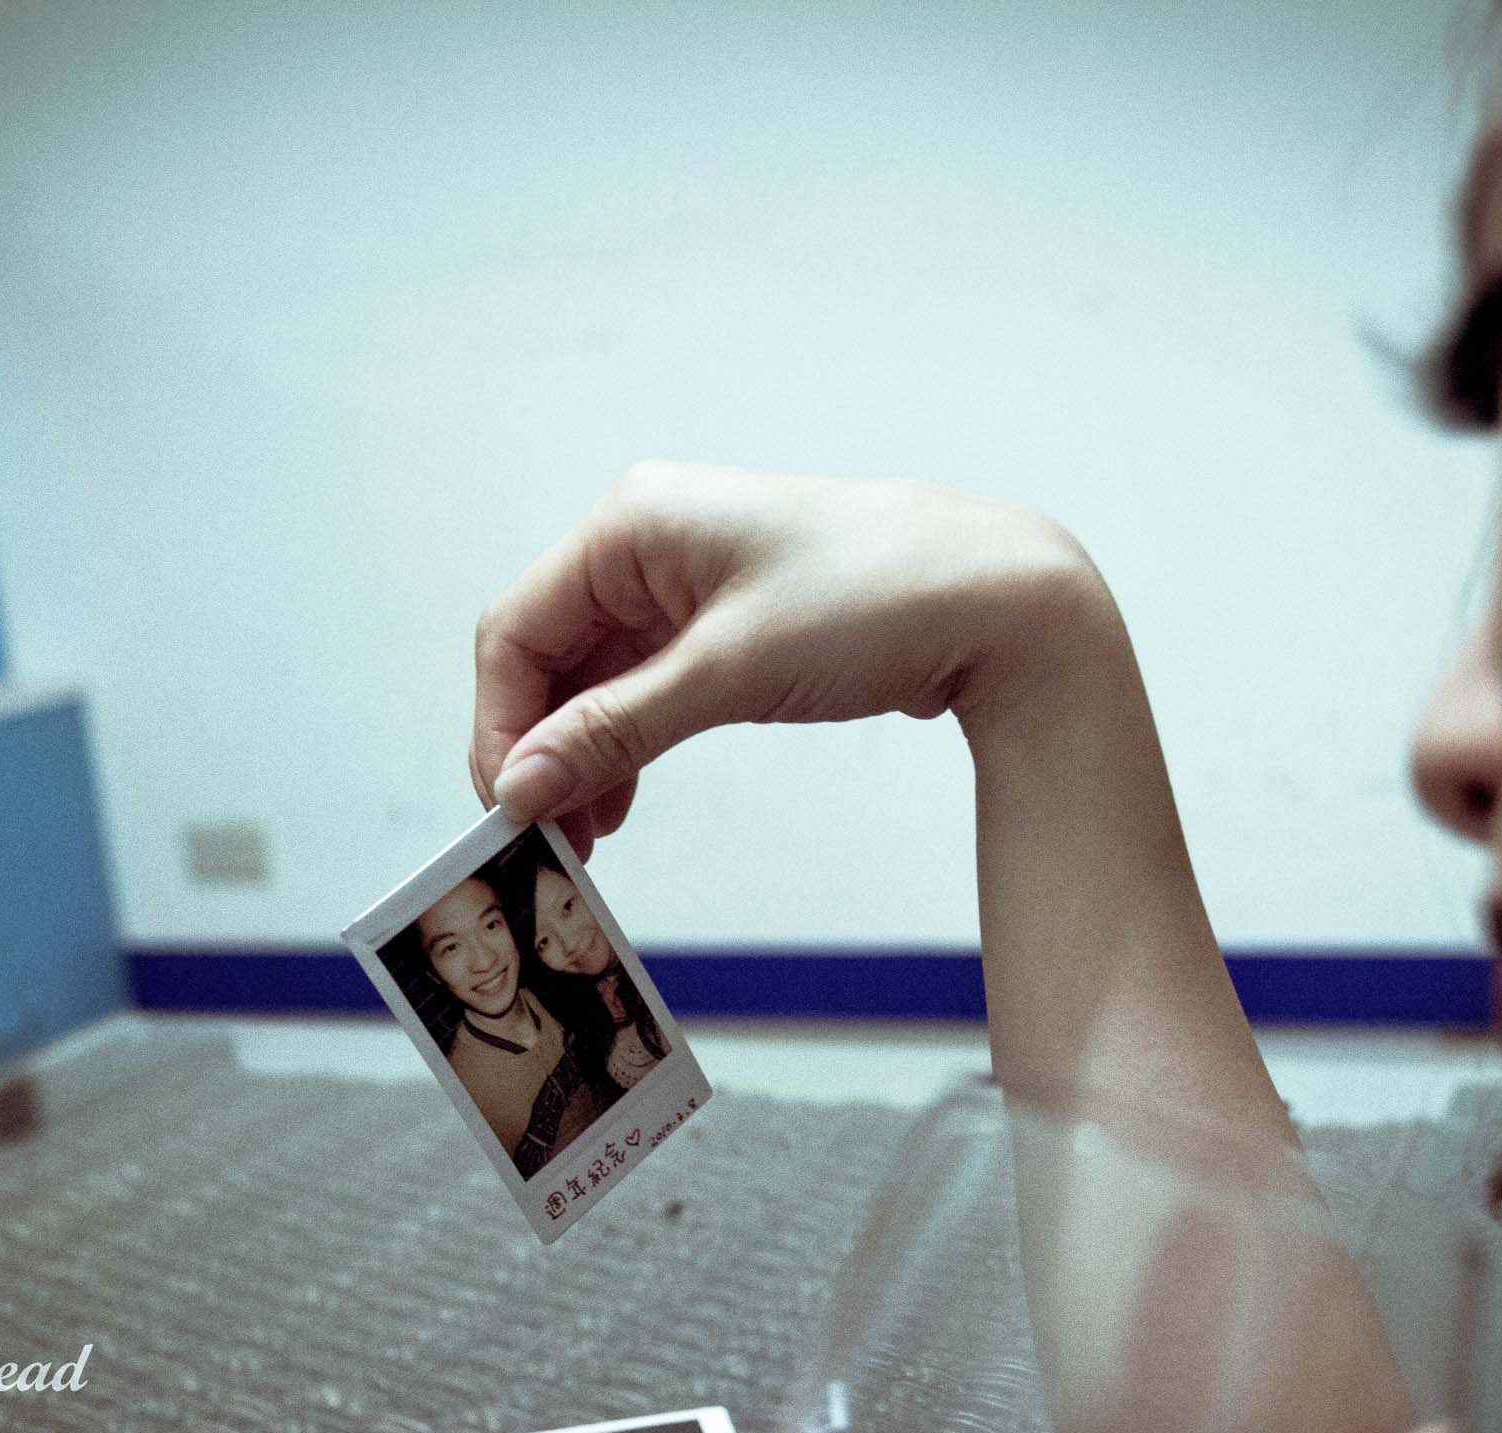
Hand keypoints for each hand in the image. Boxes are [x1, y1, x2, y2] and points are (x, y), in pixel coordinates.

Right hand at [471, 463, 1118, 855]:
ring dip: (579, 755)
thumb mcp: (727, 674)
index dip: (500, 726)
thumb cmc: (873, 600)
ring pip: (594, 678)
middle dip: (538, 748)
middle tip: (541, 840)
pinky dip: (625, 743)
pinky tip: (618, 800)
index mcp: (631, 524)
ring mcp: (687, 581)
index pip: (518, 630)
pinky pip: (644, 686)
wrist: (1001, 601)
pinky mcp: (726, 622)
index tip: (505, 810)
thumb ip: (614, 731)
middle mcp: (648, 542)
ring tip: (582, 837)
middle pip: (549, 656)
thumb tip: (521, 785)